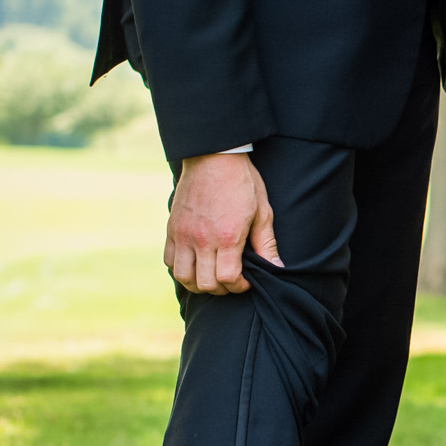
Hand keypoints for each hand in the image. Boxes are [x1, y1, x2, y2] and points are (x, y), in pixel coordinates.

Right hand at [164, 153, 281, 294]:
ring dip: (198, 283)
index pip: (228, 279)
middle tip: (231, 281)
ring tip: (211, 276)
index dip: (239, 287)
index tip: (246, 281)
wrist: (213, 156)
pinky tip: (195, 263)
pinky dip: (180, 269)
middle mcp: (202, 239)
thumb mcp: (262, 212)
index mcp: (228, 236)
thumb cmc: (242, 182)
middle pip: (205, 283)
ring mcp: (183, 234)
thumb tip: (276, 268)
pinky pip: (169, 260)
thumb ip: (267, 243)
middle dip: (221, 289)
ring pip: (183, 277)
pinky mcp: (171, 228)